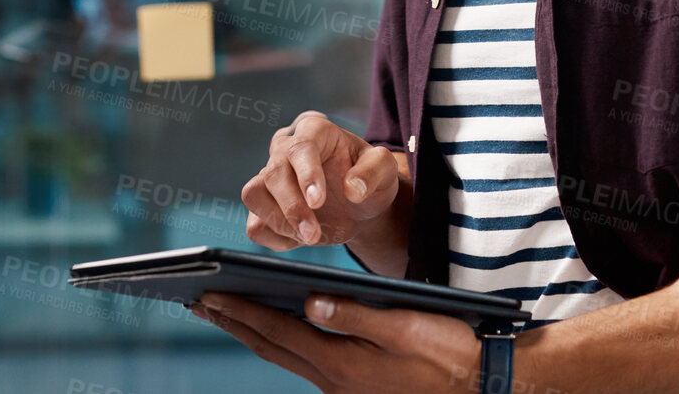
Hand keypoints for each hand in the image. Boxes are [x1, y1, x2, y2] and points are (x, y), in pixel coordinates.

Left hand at [193, 292, 480, 393]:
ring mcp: (342, 388)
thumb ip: (353, 313)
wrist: (480, 385)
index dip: (240, 311)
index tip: (207, 294)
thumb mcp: (402, 325)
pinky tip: (274, 329)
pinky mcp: (353, 386)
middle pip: (271, 346)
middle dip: (233, 322)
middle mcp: (334, 380)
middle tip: (197, 301)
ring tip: (224, 311)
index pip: (277, 331)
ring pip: (285, 356)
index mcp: (342, 363)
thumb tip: (308, 301)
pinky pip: (304, 361)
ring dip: (251, 332)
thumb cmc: (447, 351)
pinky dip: (281, 341)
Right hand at [242, 111, 400, 248]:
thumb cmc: (369, 180)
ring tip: (310, 235)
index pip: (301, 147)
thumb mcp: (384, 170)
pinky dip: (275, 238)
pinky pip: (255, 225)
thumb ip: (373, 172)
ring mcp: (269, 177)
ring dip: (279, 222)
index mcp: (315, 132)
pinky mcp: (264, 206)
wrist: (358, 205)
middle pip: (272, 173)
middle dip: (292, 208)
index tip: (318, 202)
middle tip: (314, 234)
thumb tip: (352, 188)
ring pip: (253, 194)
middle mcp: (285, 149)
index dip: (306, 175)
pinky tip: (300, 239)